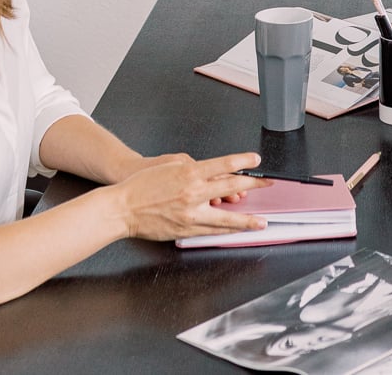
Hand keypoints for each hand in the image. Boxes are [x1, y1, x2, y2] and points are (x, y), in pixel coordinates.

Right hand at [114, 153, 270, 239]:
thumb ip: (193, 167)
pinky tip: (235, 231)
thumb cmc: (143, 184)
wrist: (123, 207)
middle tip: (268, 185)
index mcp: (190, 174)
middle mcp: (193, 194)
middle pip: (230, 190)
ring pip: (225, 219)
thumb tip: (212, 174)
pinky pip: (210, 231)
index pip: (224, 165)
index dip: (243, 162)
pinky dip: (225, 231)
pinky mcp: (185, 231)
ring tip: (260, 222)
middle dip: (253, 187)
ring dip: (245, 220)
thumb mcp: (170, 164)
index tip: (256, 160)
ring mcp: (190, 215)